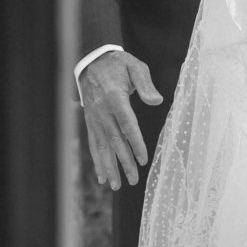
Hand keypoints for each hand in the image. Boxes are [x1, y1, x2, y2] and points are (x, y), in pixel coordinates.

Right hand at [79, 50, 162, 190]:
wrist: (92, 61)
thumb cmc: (118, 65)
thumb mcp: (135, 66)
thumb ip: (145, 84)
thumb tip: (157, 101)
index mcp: (114, 96)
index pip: (127, 123)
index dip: (135, 142)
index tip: (143, 159)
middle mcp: (102, 110)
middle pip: (114, 140)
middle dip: (124, 162)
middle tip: (134, 180)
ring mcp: (94, 117)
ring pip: (102, 146)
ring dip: (109, 167)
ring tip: (116, 185)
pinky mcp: (90, 121)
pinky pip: (93, 143)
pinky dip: (97, 161)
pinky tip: (102, 177)